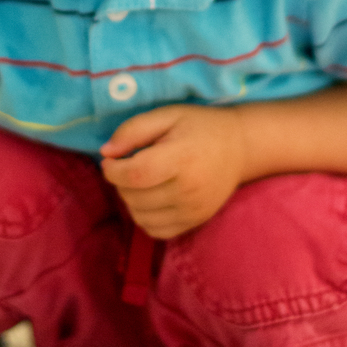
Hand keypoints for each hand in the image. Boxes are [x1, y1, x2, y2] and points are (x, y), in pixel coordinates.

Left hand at [100, 105, 245, 238]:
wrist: (239, 147)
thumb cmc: (200, 126)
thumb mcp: (168, 115)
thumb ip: (134, 130)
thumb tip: (106, 152)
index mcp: (183, 158)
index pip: (136, 174)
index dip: (113, 170)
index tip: (109, 160)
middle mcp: (189, 190)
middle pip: (135, 197)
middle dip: (120, 182)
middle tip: (128, 165)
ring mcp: (193, 210)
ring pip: (140, 216)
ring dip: (130, 200)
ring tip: (140, 180)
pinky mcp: (195, 222)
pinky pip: (155, 230)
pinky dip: (144, 216)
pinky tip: (150, 197)